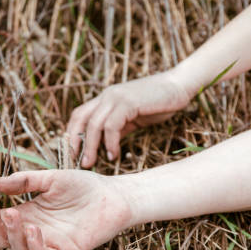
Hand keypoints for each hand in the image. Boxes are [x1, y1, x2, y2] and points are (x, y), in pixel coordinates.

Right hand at [0, 170, 132, 249]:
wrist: (112, 195)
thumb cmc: (83, 186)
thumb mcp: (51, 178)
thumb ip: (26, 182)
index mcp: (28, 213)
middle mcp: (34, 230)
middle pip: (4, 236)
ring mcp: (49, 243)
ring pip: (20, 248)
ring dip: (12, 234)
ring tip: (12, 214)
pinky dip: (35, 246)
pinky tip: (33, 229)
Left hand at [67, 70, 190, 167]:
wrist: (178, 86)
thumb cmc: (158, 102)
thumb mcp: (134, 117)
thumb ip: (119, 128)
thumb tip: (105, 145)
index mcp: (106, 98)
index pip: (79, 114)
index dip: (72, 133)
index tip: (74, 153)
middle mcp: (107, 95)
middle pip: (80, 118)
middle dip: (75, 142)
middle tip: (77, 162)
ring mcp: (117, 97)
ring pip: (93, 124)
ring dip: (91, 146)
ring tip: (92, 163)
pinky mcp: (128, 103)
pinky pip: (112, 126)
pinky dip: (110, 143)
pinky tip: (113, 154)